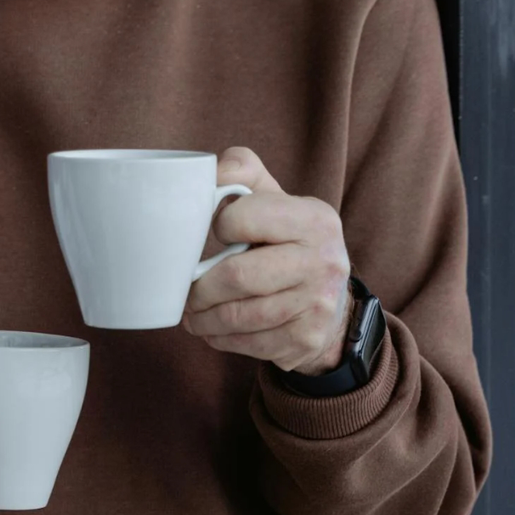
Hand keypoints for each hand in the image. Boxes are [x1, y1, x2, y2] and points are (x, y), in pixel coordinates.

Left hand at [182, 148, 352, 375]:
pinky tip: (213, 330)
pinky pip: (251, 344)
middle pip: (238, 276)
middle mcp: (324, 261)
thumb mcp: (271, 195)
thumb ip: (240, 171)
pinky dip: (222, 339)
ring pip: (241, 316)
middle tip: (185, 290)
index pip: (243, 218)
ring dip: (204, 318)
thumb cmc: (284, 236)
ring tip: (191, 312)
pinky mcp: (308, 339)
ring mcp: (319, 304)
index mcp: (314, 218)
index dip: (218, 226)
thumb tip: (205, 173)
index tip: (211, 234)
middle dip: (200, 287)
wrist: (329, 295)